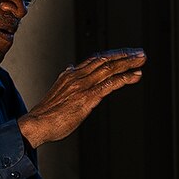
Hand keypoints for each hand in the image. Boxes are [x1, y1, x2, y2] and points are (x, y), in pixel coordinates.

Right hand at [18, 49, 145, 146]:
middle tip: (140, 53)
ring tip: (141, 60)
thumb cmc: (46, 113)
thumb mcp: (57, 91)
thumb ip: (67, 80)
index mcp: (70, 74)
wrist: (36, 124)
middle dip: (124, 55)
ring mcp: (82, 86)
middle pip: (104, 60)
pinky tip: (135, 76)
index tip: (125, 53)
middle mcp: (77, 76)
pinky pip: (109, 84)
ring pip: (109, 69)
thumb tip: (71, 69)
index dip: (112, 55)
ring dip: (127, 63)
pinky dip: (124, 78)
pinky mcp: (87, 98)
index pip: (95, 59)